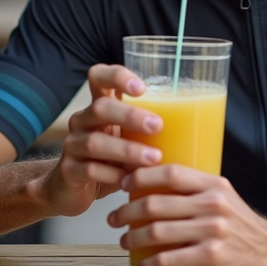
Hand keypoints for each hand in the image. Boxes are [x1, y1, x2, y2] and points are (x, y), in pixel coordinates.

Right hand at [34, 64, 164, 216]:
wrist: (73, 190)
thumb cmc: (111, 160)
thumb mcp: (129, 140)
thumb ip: (149, 130)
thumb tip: (197, 126)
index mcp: (98, 106)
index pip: (98, 76)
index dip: (117, 76)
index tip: (142, 88)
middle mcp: (82, 121)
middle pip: (100, 108)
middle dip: (130, 115)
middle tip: (157, 126)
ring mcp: (72, 145)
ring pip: (95, 142)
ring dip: (127, 150)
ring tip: (153, 158)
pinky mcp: (69, 171)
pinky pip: (89, 170)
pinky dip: (112, 176)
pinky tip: (129, 181)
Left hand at [108, 164, 266, 265]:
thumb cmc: (242, 226)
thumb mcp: (224, 197)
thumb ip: (196, 189)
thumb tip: (155, 180)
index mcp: (213, 185)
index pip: (170, 172)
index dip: (141, 175)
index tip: (123, 183)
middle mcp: (213, 205)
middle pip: (156, 203)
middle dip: (127, 211)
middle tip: (114, 218)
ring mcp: (212, 232)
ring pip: (157, 231)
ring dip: (133, 237)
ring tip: (125, 241)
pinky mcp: (212, 258)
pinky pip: (169, 260)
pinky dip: (149, 264)